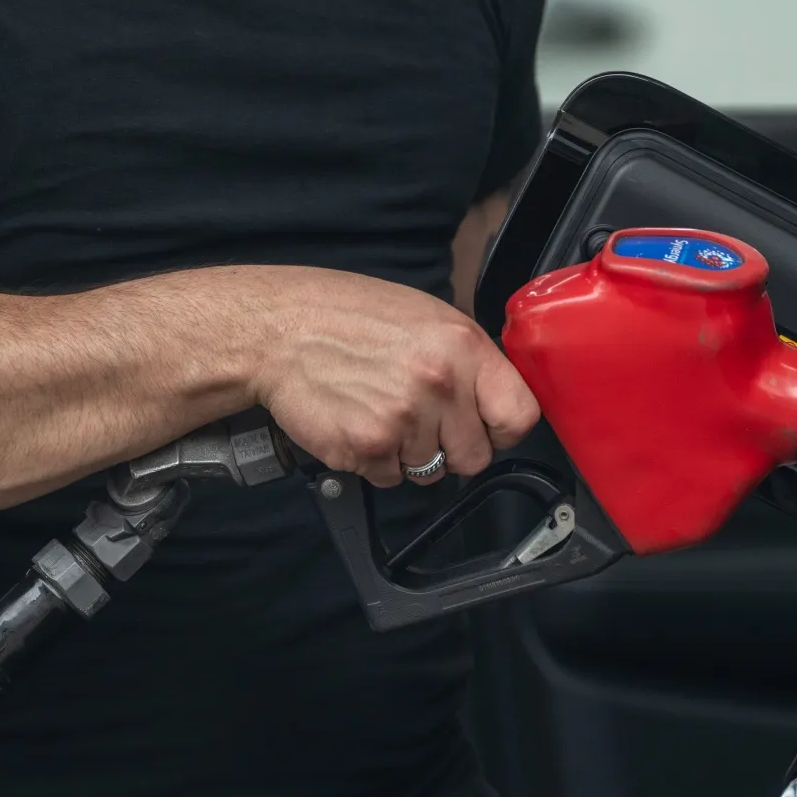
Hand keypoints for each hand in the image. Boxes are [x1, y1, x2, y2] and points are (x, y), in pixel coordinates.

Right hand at [247, 267, 539, 486]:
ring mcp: (402, 420)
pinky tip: (358, 422)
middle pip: (474, 457)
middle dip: (450, 448)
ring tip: (379, 412)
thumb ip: (466, 361)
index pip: (519, 416)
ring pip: (430, 472)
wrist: (277, 330)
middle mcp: (439, 385)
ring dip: (408, 454)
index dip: (502, 430)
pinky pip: (390, 478)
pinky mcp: (367, 447)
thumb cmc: (346, 317)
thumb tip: (494, 399)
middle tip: (419, 420)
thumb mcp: (425, 318)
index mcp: (462, 347)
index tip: (487, 428)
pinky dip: (374, 461)